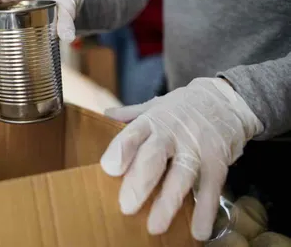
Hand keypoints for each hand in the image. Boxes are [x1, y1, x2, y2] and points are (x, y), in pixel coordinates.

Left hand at [100, 78, 262, 240]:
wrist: (226, 99)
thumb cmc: (183, 107)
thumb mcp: (156, 105)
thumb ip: (131, 114)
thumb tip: (105, 115)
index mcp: (153, 121)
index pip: (133, 134)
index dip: (121, 150)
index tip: (109, 168)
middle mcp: (173, 134)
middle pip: (154, 158)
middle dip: (140, 182)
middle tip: (126, 206)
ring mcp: (196, 149)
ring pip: (181, 176)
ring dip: (168, 203)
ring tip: (155, 226)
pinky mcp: (217, 163)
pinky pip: (211, 189)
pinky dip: (205, 211)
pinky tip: (199, 231)